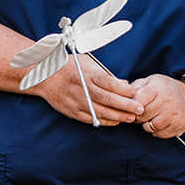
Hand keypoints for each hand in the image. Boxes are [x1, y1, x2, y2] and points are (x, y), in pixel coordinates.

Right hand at [29, 57, 143, 125]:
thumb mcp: (88, 63)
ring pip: (101, 112)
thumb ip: (106, 74)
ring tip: (131, 117)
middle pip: (108, 99)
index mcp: (87, 74)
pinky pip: (92, 119)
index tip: (136, 92)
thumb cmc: (69, 67)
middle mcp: (83, 88)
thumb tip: (124, 84)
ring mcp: (77, 101)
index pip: (110, 83)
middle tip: (140, 109)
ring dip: (118, 116)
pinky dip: (105, 121)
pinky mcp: (72, 111)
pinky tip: (115, 121)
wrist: (45, 76)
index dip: (124, 90)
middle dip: (126, 105)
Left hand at [130, 75, 184, 138]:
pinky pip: (160, 134)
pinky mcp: (179, 125)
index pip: (138, 100)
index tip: (132, 107)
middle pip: (143, 115)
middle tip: (139, 115)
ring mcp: (174, 114)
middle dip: (137, 117)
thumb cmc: (166, 89)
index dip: (131, 106)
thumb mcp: (151, 81)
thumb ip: (136, 87)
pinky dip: (156, 131)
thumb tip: (120, 96)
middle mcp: (167, 101)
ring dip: (146, 125)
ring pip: (150, 127)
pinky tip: (159, 123)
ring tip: (149, 118)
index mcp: (158, 88)